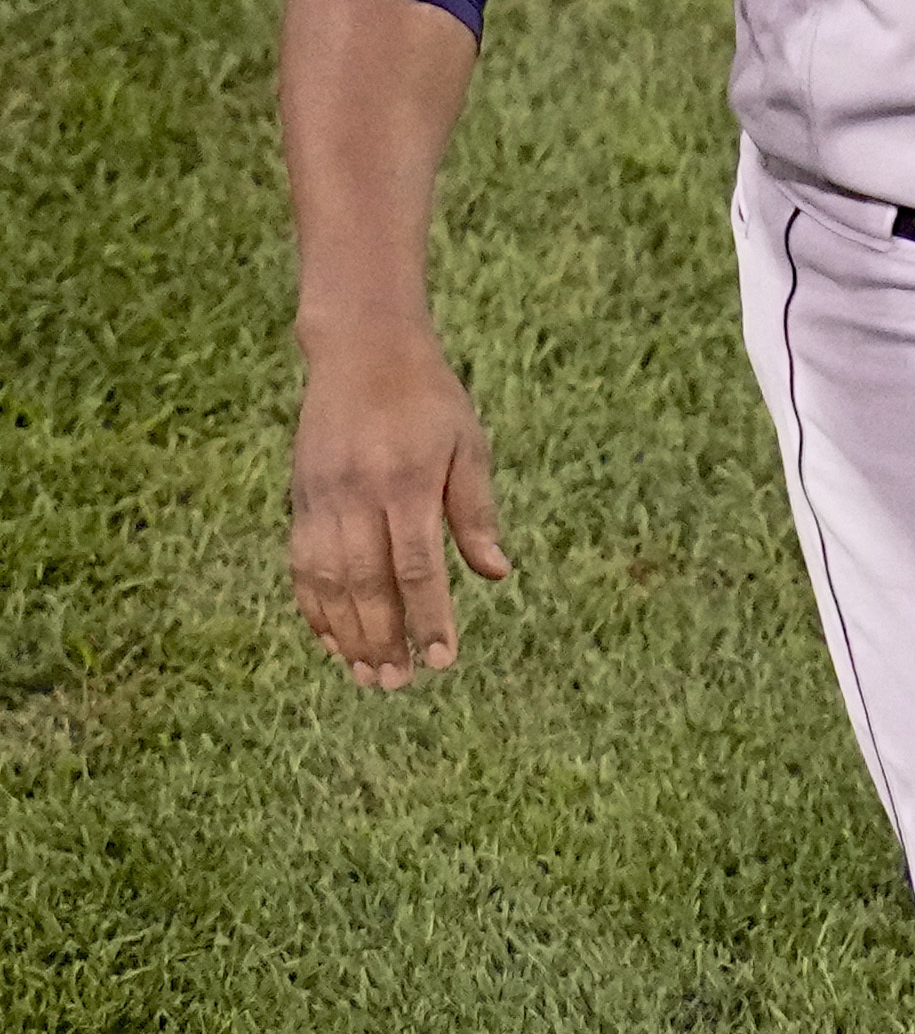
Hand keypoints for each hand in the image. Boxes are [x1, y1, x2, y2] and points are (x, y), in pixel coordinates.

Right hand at [290, 321, 511, 687]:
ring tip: (366, 675)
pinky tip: (330, 638)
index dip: (429, 617)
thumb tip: (496, 573)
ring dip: (346, 633)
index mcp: (407, 483)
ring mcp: (321, 498)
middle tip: (399, 683)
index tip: (444, 659)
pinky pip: (300, 562)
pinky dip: (313, 604)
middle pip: (366, 583)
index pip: (417, 567)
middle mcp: (357, 495)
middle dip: (383, 638)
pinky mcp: (300, 497)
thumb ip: (476, 512)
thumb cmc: (430, 400)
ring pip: (327, 580)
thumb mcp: (469, 446)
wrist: (362, 350)